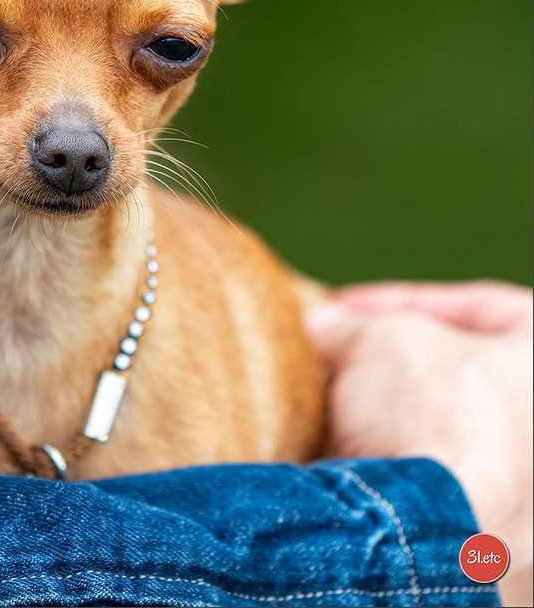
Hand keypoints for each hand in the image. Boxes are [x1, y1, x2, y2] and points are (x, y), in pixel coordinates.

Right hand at [305, 280, 532, 607]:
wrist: (423, 536)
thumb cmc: (430, 420)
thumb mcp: (379, 337)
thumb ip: (353, 324)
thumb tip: (322, 327)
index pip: (483, 308)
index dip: (405, 300)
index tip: (347, 309)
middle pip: (465, 375)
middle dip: (395, 363)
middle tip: (340, 354)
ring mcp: (523, 494)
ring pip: (448, 433)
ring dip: (387, 415)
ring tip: (329, 402)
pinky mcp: (487, 536)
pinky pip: (433, 485)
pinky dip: (388, 464)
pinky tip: (339, 452)